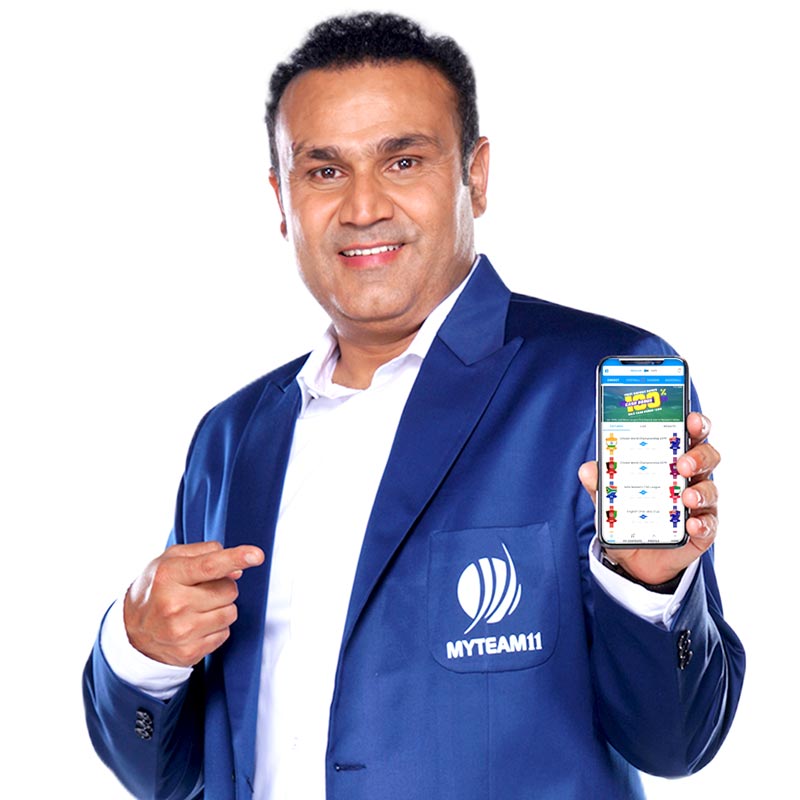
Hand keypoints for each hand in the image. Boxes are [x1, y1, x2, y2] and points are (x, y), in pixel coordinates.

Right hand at [123, 541, 264, 666]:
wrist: (131, 631)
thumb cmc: (157, 587)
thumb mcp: (172, 559)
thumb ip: (206, 553)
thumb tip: (237, 568)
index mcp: (169, 575)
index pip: (209, 565)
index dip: (236, 558)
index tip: (256, 556)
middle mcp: (174, 604)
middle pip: (229, 590)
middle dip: (224, 586)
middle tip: (202, 589)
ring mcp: (181, 631)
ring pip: (231, 612)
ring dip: (222, 607)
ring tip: (199, 607)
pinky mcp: (188, 652)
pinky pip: (225, 633)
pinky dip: (216, 627)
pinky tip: (196, 625)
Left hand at [578, 412, 718, 585]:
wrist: (633, 558)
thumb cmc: (628, 515)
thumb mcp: (609, 498)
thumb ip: (599, 483)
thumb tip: (587, 469)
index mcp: (670, 459)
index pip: (689, 435)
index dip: (695, 424)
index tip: (690, 418)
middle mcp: (691, 477)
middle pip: (708, 457)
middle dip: (699, 456)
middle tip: (682, 463)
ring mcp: (700, 504)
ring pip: (711, 489)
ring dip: (701, 491)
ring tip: (685, 497)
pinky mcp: (702, 530)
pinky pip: (709, 525)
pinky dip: (702, 523)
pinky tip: (691, 524)